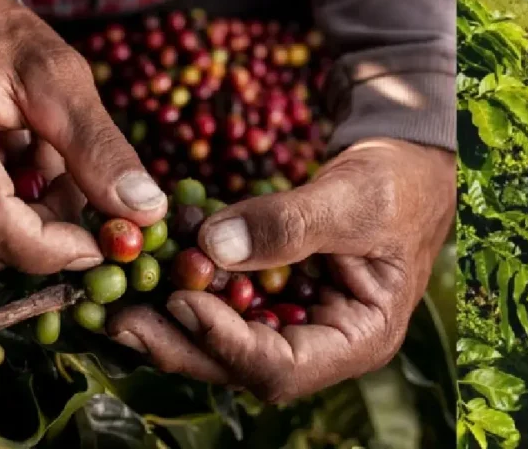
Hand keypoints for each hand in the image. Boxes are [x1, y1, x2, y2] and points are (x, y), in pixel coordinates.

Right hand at [0, 0, 167, 273]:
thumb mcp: (60, 76)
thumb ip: (99, 145)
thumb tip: (145, 209)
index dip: (48, 246)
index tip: (101, 244)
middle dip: (53, 234)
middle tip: (96, 200)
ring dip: (45, 214)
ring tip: (65, 161)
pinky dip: (30, 200)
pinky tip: (45, 161)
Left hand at [107, 138, 455, 401]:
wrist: (407, 162)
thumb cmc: (401, 182)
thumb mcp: (355, 198)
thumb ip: (289, 224)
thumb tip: (210, 247)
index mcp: (362, 338)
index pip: (284, 365)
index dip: (229, 342)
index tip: (182, 302)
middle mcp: (325, 341)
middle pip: (243, 362)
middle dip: (182, 342)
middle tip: (120, 319)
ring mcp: (299, 319)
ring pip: (227, 335)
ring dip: (175, 315)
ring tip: (121, 292)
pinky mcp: (277, 292)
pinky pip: (228, 297)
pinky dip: (193, 279)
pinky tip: (156, 258)